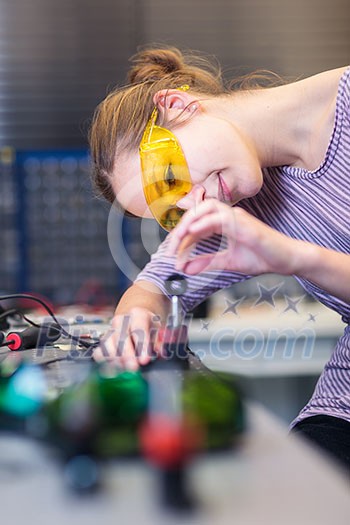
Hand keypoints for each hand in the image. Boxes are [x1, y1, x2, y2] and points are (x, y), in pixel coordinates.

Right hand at [93, 307, 161, 369]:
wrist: (136, 321)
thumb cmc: (148, 328)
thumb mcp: (158, 332)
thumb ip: (160, 344)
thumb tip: (160, 354)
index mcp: (138, 314)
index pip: (139, 328)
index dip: (142, 345)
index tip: (145, 360)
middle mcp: (122, 320)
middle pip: (121, 337)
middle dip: (127, 355)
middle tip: (133, 368)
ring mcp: (110, 330)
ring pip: (108, 344)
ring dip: (115, 360)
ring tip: (124, 371)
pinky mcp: (103, 341)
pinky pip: (99, 352)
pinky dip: (105, 362)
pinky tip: (113, 370)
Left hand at [167, 200, 299, 275]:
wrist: (286, 260)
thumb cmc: (262, 257)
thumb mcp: (227, 262)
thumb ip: (206, 262)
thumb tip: (184, 269)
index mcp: (224, 223)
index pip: (196, 224)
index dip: (182, 239)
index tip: (173, 255)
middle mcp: (229, 216)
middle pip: (198, 212)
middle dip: (181, 227)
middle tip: (171, 246)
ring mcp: (237, 217)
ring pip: (207, 209)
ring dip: (190, 221)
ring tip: (179, 237)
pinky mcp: (244, 223)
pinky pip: (221, 218)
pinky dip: (205, 223)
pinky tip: (193, 232)